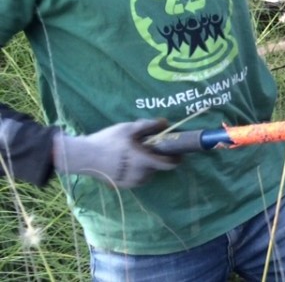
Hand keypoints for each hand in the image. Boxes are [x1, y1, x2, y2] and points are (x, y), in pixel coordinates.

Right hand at [53, 119, 179, 188]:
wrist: (83, 157)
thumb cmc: (107, 141)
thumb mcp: (128, 129)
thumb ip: (149, 126)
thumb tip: (166, 123)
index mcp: (144, 161)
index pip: (169, 165)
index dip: (176, 159)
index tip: (176, 153)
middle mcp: (140, 174)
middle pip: (157, 168)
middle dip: (155, 158)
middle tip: (146, 148)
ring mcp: (130, 182)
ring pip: (147, 174)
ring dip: (146, 166)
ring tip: (134, 155)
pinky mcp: (122, 186)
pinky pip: (136, 179)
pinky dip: (136, 172)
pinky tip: (126, 163)